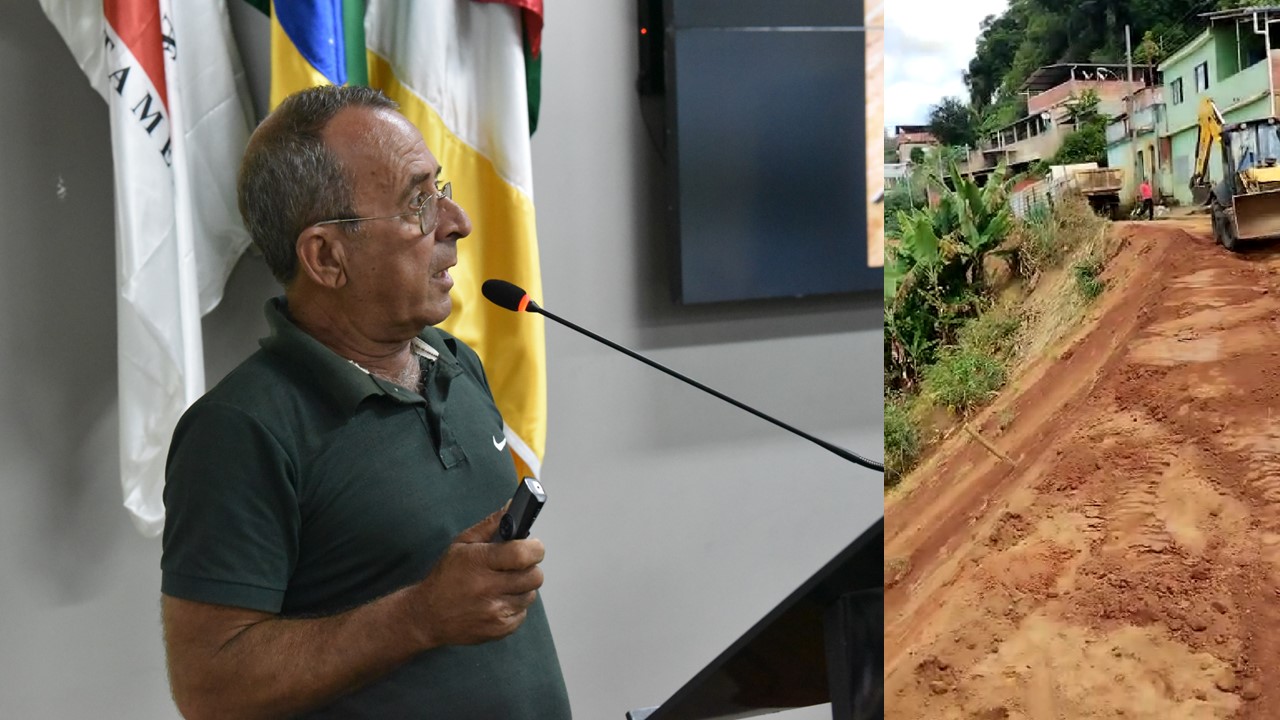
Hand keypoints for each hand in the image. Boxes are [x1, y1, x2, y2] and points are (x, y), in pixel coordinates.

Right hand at [409, 508, 545, 648]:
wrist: (427, 615)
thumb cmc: (446, 576)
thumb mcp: (462, 544)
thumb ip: (491, 524)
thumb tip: (514, 506)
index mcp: (480, 562)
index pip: (524, 554)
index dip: (535, 548)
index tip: (533, 546)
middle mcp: (488, 589)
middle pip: (534, 576)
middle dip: (530, 568)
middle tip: (517, 566)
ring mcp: (495, 612)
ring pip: (530, 594)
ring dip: (521, 587)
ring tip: (502, 584)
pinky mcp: (499, 629)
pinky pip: (522, 613)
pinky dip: (514, 606)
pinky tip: (497, 600)